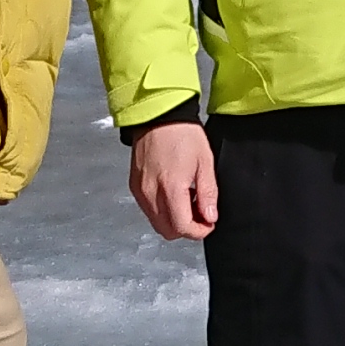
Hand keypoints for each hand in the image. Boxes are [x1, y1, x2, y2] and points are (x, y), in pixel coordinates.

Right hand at [129, 120, 219, 240]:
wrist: (158, 115)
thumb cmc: (182, 133)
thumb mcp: (205, 162)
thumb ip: (208, 193)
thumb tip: (210, 216)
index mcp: (170, 188)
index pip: (182, 227)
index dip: (199, 231)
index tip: (209, 223)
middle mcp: (150, 193)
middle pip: (167, 231)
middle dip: (186, 227)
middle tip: (200, 212)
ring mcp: (139, 190)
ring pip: (156, 222)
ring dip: (173, 219)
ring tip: (187, 199)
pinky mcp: (134, 186)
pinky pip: (148, 209)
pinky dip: (162, 210)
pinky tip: (173, 193)